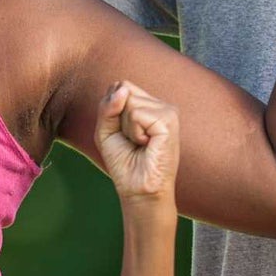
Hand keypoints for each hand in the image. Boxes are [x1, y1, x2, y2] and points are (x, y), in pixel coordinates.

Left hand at [95, 82, 178, 204]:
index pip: (121, 86)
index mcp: (150, 104)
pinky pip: (136, 114)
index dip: (112, 110)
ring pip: (129, 102)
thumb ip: (108, 105)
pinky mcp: (169, 122)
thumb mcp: (106, 129)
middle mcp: (162, 105)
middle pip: (124, 90)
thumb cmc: (124, 162)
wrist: (137, 189)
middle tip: (131, 141)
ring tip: (140, 144)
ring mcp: (168, 112)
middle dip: (118, 119)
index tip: (122, 134)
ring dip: (126, 128)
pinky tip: (146, 145)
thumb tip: (123, 89)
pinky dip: (134, 132)